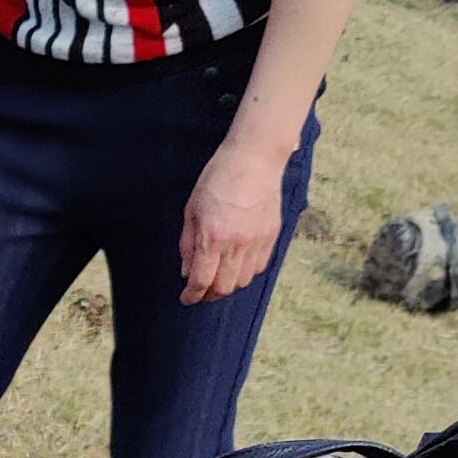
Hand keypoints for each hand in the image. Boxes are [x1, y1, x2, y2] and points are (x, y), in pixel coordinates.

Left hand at [179, 135, 288, 305]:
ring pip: (243, 281)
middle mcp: (237, 243)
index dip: (192, 296)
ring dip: (228, 284)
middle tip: (200, 292)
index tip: (186, 298)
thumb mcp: (192, 209)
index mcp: (213, 236)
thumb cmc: (218, 178)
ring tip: (218, 277)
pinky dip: (246, 272)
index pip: (202, 280)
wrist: (254, 158)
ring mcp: (257, 240)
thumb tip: (187, 272)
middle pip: (224, 287)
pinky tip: (236, 264)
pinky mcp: (271, 235)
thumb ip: (188, 244)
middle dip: (209, 295)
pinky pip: (259, 266)